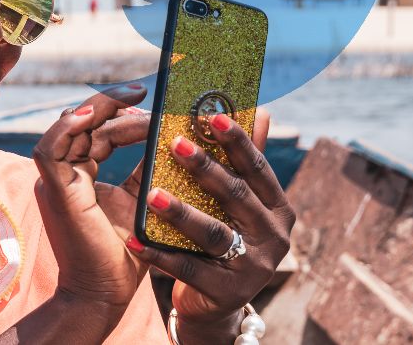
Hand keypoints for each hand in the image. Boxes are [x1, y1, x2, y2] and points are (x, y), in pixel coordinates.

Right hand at [30, 85, 149, 326]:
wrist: (106, 294)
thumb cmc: (125, 253)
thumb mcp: (141, 198)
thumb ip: (147, 166)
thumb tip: (171, 132)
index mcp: (79, 176)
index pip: (96, 132)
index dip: (119, 113)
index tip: (148, 101)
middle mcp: (63, 175)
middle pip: (82, 124)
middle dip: (112, 104)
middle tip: (143, 91)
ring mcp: (56, 182)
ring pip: (68, 128)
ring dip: (98, 109)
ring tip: (131, 97)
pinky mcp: (56, 192)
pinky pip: (51, 149)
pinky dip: (68, 128)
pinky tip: (93, 115)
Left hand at [121, 109, 294, 342]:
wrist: (214, 302)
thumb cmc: (222, 238)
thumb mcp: (236, 204)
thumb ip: (243, 162)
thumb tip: (260, 109)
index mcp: (278, 208)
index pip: (257, 167)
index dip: (236, 140)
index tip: (211, 115)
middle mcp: (274, 236)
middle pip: (236, 195)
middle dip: (204, 167)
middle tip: (173, 143)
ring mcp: (254, 267)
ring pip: (213, 233)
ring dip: (180, 212)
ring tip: (151, 194)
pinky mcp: (228, 293)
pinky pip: (188, 269)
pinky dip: (158, 254)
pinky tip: (134, 239)